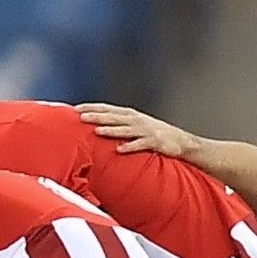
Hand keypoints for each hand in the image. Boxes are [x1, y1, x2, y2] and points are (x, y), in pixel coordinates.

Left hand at [76, 103, 200, 157]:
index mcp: (130, 115)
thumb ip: (118, 123)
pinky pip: (140, 145)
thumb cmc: (153, 134)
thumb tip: (96, 125)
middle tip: (81, 117)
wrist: (181, 142)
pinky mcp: (154, 142)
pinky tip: (119, 150)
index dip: (92, 107)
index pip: (107, 108)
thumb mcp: (135, 125)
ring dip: (111, 130)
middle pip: (113, 117)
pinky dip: (130, 146)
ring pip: (125, 129)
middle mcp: (136, 120)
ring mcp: (146, 130)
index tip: (75, 109)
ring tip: (96, 131)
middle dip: (97, 116)